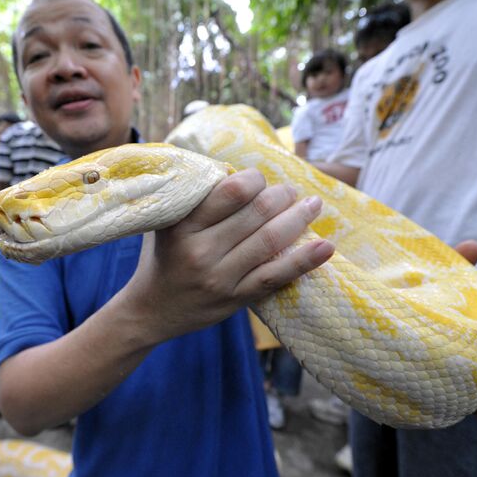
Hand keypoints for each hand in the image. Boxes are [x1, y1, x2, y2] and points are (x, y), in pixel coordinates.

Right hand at [122, 169, 333, 344]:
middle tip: (291, 191)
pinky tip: (325, 247)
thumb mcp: (166, 223)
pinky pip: (275, 276)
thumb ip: (194, 198)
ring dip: (299, 219)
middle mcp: (200, 251)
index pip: (231, 192)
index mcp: (183, 226)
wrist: (151, 311)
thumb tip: (232, 166)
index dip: (254, 179)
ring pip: (270, 242)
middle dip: (282, 196)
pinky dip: (303, 261)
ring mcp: (220, 278)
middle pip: (257, 214)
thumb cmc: (163, 257)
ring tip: (313, 205)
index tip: (259, 179)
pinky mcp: (235, 299)